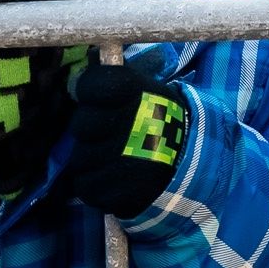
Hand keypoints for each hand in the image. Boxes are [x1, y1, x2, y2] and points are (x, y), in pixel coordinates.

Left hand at [61, 64, 188, 218]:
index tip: (99, 96)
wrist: (190, 160)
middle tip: (109, 130)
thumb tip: (78, 73)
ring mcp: (124, 162)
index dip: (89, 90)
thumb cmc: (158, 119)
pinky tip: (115, 175)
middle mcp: (130, 125)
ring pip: (79, 158)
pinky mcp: (119, 194)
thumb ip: (112, 81)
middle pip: (80, 125)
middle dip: (91, 129)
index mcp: (136, 93)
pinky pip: (86, 186)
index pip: (90, 84)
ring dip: (92, 158)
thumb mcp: (146, 90)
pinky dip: (97, 182)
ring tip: (116, 155)